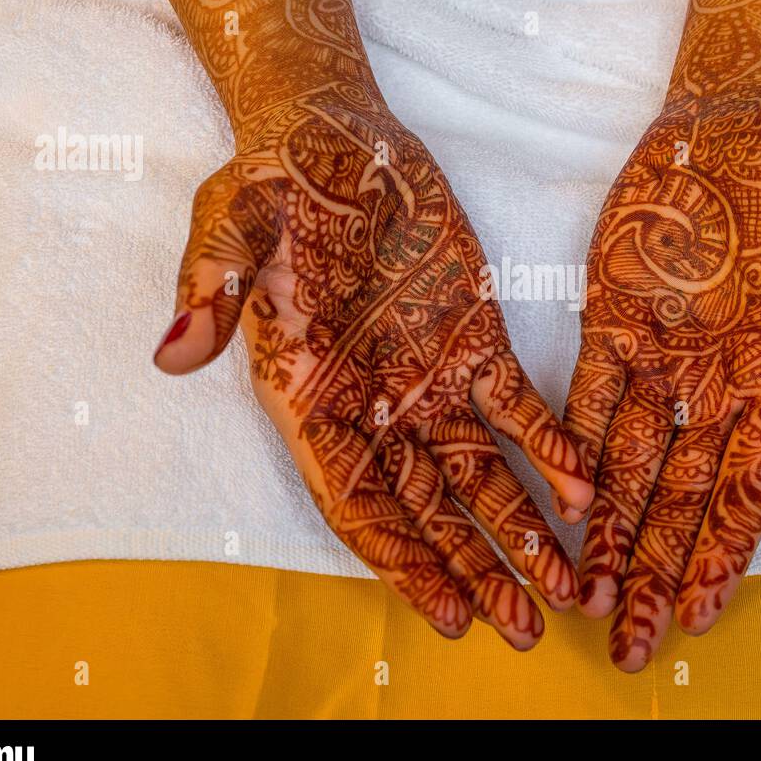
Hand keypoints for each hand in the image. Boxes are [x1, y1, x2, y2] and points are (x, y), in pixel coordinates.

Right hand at [153, 92, 593, 649]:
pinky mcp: (475, 337)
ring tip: (568, 585)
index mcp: (307, 395)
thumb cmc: (271, 182)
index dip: (402, 561)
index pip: (357, 500)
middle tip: (528, 627)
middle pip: (429, 508)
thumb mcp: (228, 224)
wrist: (332, 133)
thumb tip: (174, 350)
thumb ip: (209, 287)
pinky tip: (586, 491)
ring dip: (524, 529)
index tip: (449, 612)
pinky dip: (551, 448)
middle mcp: (372, 403)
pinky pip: (517, 407)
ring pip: (482, 473)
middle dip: (478, 568)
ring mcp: (428, 375)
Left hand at [565, 94, 760, 669]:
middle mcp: (722, 381)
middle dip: (658, 569)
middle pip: (686, 496)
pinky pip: (589, 397)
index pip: (756, 481)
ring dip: (611, 533)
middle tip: (630, 642)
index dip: (728, 549)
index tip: (702, 611)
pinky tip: (563, 507)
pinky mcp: (613, 319)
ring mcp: (664, 355)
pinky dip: (574, 451)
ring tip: (588, 601)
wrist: (739, 113)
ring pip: (631, 463)